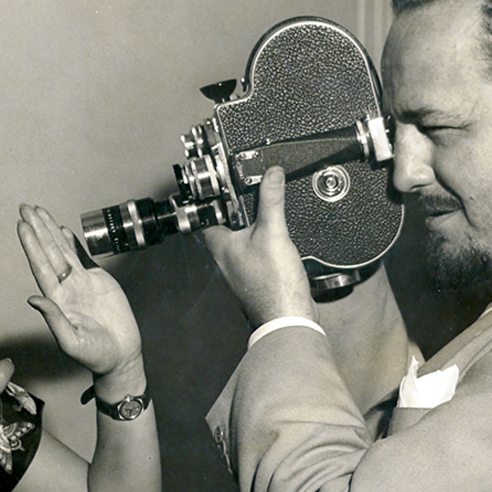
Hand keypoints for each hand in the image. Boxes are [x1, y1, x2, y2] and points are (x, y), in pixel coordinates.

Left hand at [17, 205, 142, 383]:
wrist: (121, 356)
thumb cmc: (95, 354)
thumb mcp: (71, 341)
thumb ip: (53, 319)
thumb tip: (34, 299)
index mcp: (57, 300)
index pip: (40, 266)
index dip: (31, 245)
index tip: (22, 226)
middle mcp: (65, 287)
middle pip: (48, 252)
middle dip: (37, 229)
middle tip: (25, 207)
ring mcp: (81, 283)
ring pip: (63, 250)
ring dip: (50, 231)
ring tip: (39, 211)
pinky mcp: (98, 281)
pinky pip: (82, 257)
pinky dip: (72, 243)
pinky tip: (62, 230)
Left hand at [200, 167, 315, 325]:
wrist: (288, 316)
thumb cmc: (272, 285)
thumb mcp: (273, 232)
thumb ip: (271, 200)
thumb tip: (271, 175)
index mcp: (219, 245)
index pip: (204, 216)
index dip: (207, 199)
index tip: (214, 186)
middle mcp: (224, 257)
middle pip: (222, 226)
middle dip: (233, 210)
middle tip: (242, 194)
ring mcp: (239, 268)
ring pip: (238, 240)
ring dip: (248, 226)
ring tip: (260, 212)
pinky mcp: (255, 276)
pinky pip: (254, 252)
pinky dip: (262, 241)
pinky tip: (274, 240)